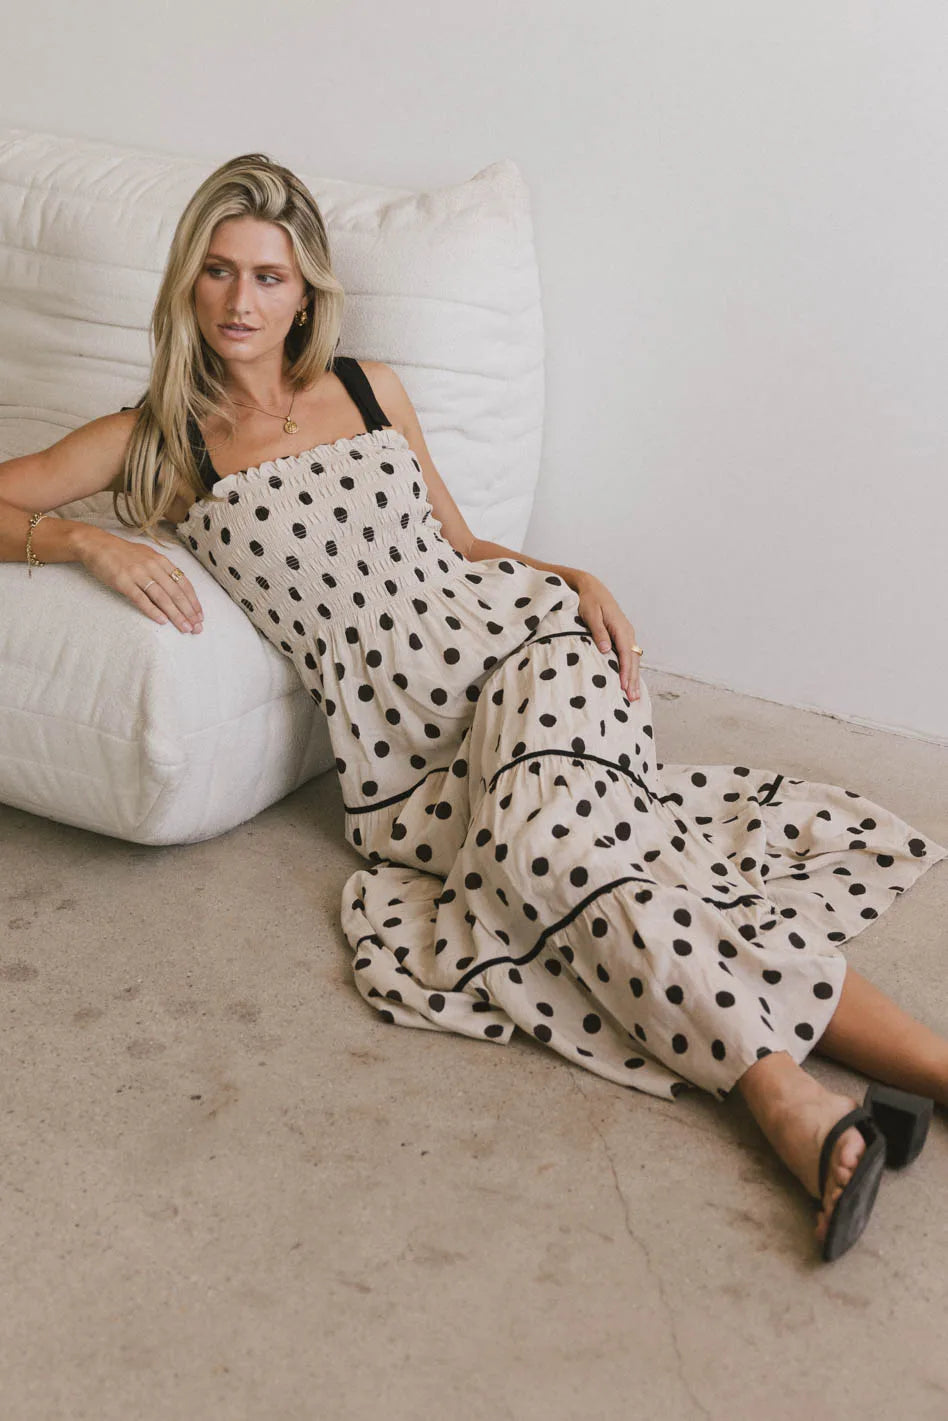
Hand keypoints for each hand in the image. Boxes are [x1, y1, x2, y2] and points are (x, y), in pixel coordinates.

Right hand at [75, 526, 203, 633]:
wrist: (96, 544)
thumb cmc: (122, 552)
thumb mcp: (147, 555)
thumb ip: (161, 569)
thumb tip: (176, 585)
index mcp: (161, 561)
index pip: (183, 583)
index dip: (193, 600)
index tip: (200, 615)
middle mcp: (153, 567)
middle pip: (176, 593)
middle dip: (189, 612)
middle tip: (197, 627)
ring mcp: (138, 574)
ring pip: (162, 597)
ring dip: (175, 614)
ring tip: (184, 628)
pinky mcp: (123, 581)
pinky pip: (141, 598)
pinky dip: (153, 610)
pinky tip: (162, 621)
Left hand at [574, 571, 641, 699]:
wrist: (591, 588)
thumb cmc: (589, 600)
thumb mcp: (591, 614)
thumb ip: (598, 632)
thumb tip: (605, 650)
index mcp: (620, 627)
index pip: (626, 653)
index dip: (626, 671)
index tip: (624, 686)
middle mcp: (627, 632)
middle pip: (633, 660)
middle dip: (633, 680)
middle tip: (633, 698)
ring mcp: (626, 635)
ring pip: (633, 659)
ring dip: (634, 677)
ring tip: (634, 696)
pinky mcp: (622, 637)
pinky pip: (629, 656)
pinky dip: (630, 669)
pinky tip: (629, 681)